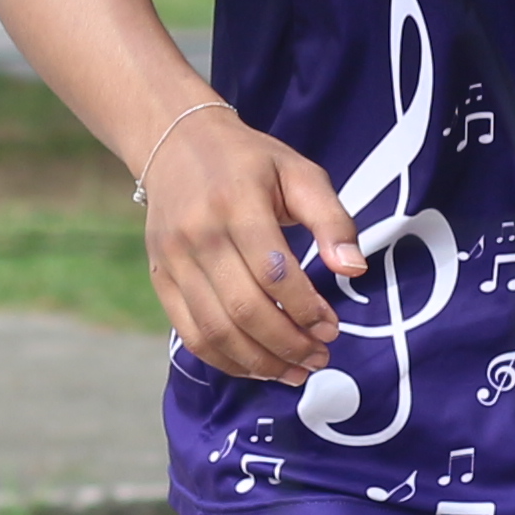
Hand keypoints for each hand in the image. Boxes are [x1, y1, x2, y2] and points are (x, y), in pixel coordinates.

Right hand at [139, 112, 365, 380]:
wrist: (177, 143)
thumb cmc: (250, 161)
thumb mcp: (300, 173)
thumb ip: (332, 220)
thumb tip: (354, 270)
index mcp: (237, 202)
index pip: (273, 271)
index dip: (306, 308)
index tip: (332, 327)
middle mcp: (198, 234)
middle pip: (243, 308)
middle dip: (288, 343)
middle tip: (320, 357)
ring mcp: (173, 260)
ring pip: (215, 330)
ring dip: (259, 361)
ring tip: (294, 371)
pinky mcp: (160, 278)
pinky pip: (190, 334)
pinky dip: (225, 360)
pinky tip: (257, 365)